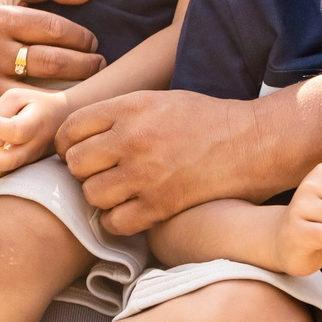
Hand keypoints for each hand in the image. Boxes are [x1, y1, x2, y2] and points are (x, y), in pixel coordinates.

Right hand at [0, 0, 104, 140]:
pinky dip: (29, 126)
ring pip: (36, 97)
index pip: (55, 30)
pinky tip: (49, 120)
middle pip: (51, 63)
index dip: (83, 38)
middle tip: (98, 66)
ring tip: (83, 91)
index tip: (92, 43)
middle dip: (86, 66)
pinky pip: (7, 126)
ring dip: (67, 97)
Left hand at [0, 86, 66, 181]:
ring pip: (5, 172)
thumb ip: (1, 111)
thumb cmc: (34, 104)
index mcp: (36, 124)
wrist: (61, 120)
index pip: (16, 131)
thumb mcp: (18, 96)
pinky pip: (2, 174)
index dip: (0, 127)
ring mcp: (28, 161)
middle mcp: (34, 147)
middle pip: (11, 159)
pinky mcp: (20, 167)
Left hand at [61, 88, 277, 236]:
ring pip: (91, 195)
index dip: (68, 145)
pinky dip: (118, 221)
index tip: (78, 152)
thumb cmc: (207, 119)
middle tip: (102, 173)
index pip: (71, 129)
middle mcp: (132, 139)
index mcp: (129, 107)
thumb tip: (85, 133)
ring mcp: (145, 173)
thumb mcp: (159, 99)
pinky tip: (132, 211)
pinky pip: (115, 222)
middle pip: (76, 164)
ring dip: (101, 197)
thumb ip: (121, 113)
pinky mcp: (161, 204)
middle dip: (84, 171)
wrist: (253, 141)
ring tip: (119, 192)